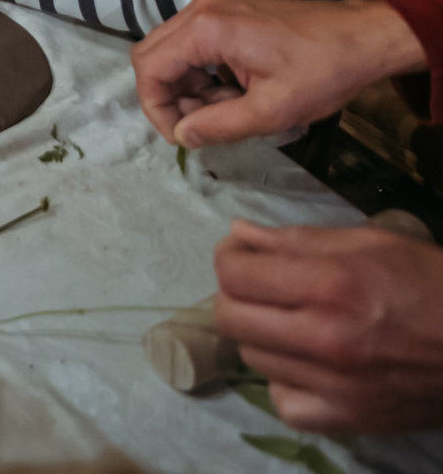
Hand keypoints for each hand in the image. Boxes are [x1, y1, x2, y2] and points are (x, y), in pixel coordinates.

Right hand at [133, 0, 424, 148]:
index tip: (182, 137)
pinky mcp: (227, 10)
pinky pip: (193, 42)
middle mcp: (201, 9)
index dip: (156, 108)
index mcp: (206, 29)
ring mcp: (213, 5)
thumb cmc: (323, 72)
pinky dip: (202, 71)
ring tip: (227, 110)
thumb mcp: (272, 110)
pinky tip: (234, 90)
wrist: (365, 37)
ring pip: (172, 49)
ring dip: (188, 85)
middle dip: (169, 96)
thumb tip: (182, 135)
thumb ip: (219, 125)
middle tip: (203, 124)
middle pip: (153, 54)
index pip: (150, 68)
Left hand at [214, 219, 442, 433]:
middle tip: (265, 288)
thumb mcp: (371, 243)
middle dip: (238, 295)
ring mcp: (335, 385)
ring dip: (263, 336)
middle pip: (230, 317)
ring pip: (253, 357)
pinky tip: (308, 365)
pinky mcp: (348, 418)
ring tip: (294, 323)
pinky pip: (285, 402)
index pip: (234, 273)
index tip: (244, 255)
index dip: (230, 258)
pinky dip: (287, 382)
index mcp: (330, 285)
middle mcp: (324, 337)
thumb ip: (297, 240)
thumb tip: (239, 234)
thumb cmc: (433, 283)